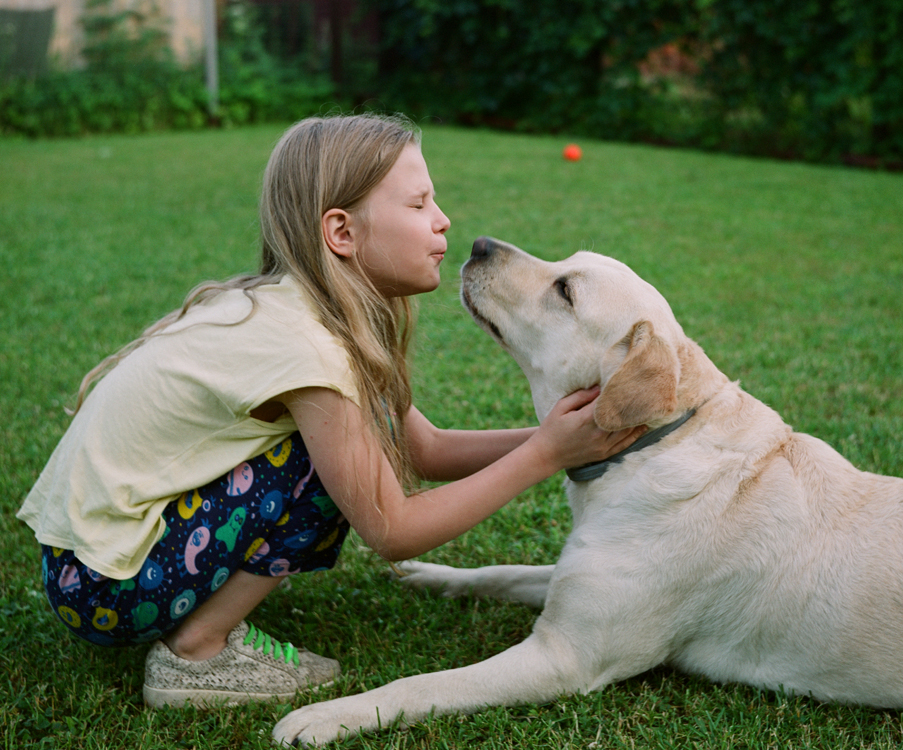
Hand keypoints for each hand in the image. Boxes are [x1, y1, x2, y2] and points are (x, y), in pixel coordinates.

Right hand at [530, 388, 646, 471]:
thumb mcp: (561, 407)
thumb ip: (581, 396)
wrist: (546, 455)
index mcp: (586, 419)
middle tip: (645, 393)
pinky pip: (624, 444)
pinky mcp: (604, 454)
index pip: (610, 402)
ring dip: (638, 419)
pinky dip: (635, 435)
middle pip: (623, 417)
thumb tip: (600, 387)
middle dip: (633, 405)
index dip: (620, 392)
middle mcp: (598, 433)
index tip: (629, 382)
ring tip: (648, 407)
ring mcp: (602, 446)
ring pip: (627, 431)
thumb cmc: (551, 428)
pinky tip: (642, 426)